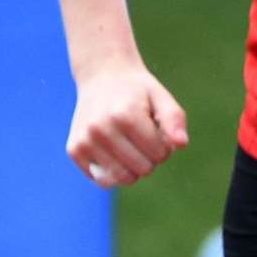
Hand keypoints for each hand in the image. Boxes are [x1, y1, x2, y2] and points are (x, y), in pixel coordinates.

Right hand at [66, 59, 187, 188]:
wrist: (102, 76)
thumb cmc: (137, 90)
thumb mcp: (160, 96)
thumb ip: (174, 118)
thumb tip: (181, 144)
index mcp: (126, 115)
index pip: (159, 153)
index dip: (165, 147)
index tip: (160, 134)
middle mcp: (101, 129)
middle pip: (142, 169)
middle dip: (151, 159)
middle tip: (147, 141)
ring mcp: (85, 140)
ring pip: (121, 179)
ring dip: (134, 170)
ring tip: (134, 149)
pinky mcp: (74, 150)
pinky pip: (102, 180)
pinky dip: (114, 173)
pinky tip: (116, 152)